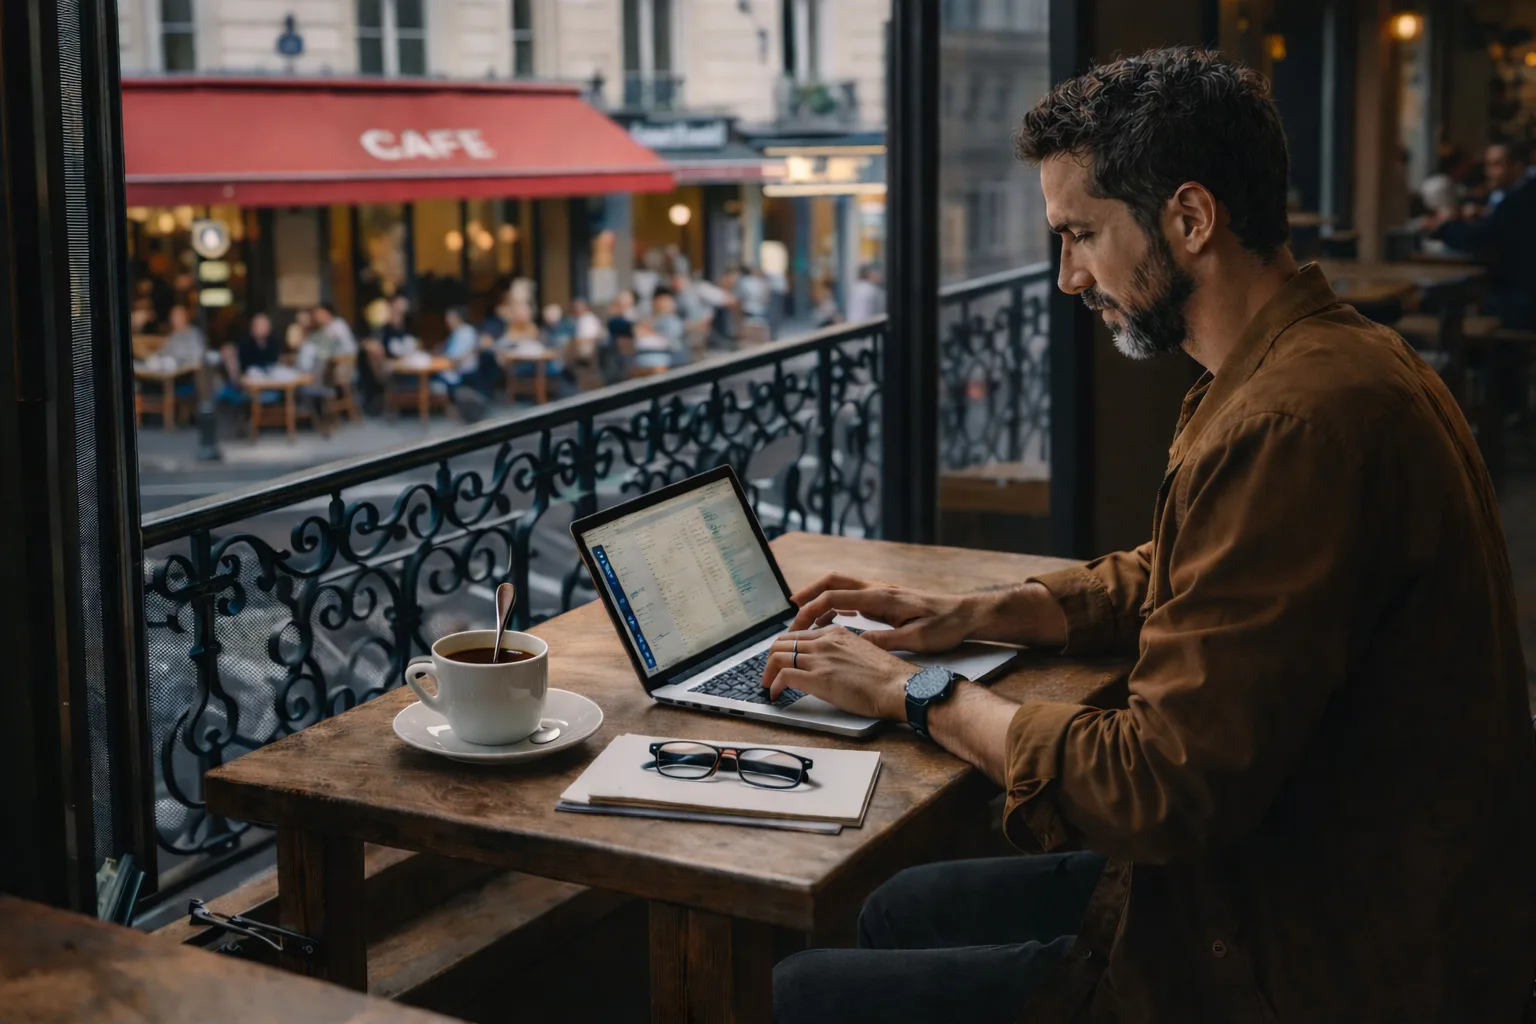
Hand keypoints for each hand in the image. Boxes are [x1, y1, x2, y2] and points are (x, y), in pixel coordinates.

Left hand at [760, 627, 910, 718]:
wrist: (898, 686)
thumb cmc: (887, 676)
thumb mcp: (861, 652)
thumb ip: (841, 652)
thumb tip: (830, 664)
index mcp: (836, 633)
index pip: (799, 634)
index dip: (785, 648)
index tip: (782, 659)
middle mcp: (824, 641)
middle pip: (782, 642)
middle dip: (771, 658)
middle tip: (769, 672)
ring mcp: (820, 658)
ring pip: (778, 656)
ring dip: (768, 672)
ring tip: (768, 684)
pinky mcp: (817, 678)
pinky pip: (783, 676)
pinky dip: (773, 685)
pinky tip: (775, 694)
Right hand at [787, 573, 974, 653]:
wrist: (967, 614)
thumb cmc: (945, 627)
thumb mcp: (915, 640)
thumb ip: (883, 641)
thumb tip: (852, 643)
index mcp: (882, 598)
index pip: (835, 596)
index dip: (811, 609)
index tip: (796, 624)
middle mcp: (879, 589)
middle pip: (832, 581)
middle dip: (808, 594)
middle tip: (790, 611)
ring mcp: (881, 591)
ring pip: (841, 585)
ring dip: (819, 597)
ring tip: (803, 617)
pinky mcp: (886, 598)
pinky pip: (852, 595)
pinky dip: (835, 603)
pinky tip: (831, 619)